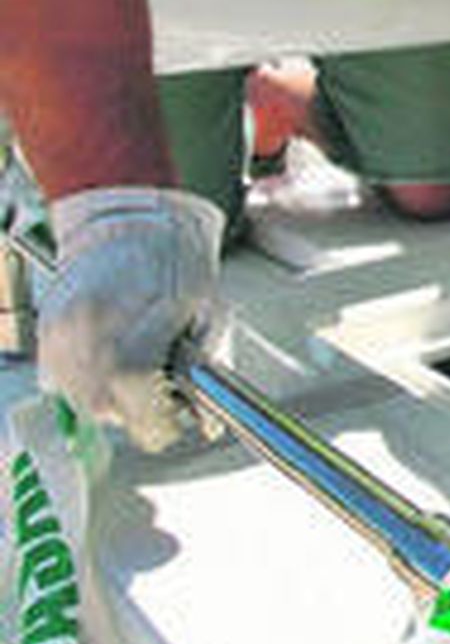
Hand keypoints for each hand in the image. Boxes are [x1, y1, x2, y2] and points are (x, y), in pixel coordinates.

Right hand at [37, 187, 225, 452]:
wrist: (135, 221)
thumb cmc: (179, 265)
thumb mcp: (210, 316)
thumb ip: (205, 372)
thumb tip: (206, 421)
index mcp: (135, 336)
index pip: (140, 410)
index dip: (161, 422)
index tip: (174, 419)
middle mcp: (89, 340)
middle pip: (106, 408)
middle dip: (137, 407)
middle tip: (159, 384)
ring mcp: (61, 336)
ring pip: (81, 396)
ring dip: (110, 393)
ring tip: (136, 361)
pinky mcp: (46, 330)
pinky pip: (63, 375)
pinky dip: (88, 375)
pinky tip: (110, 353)